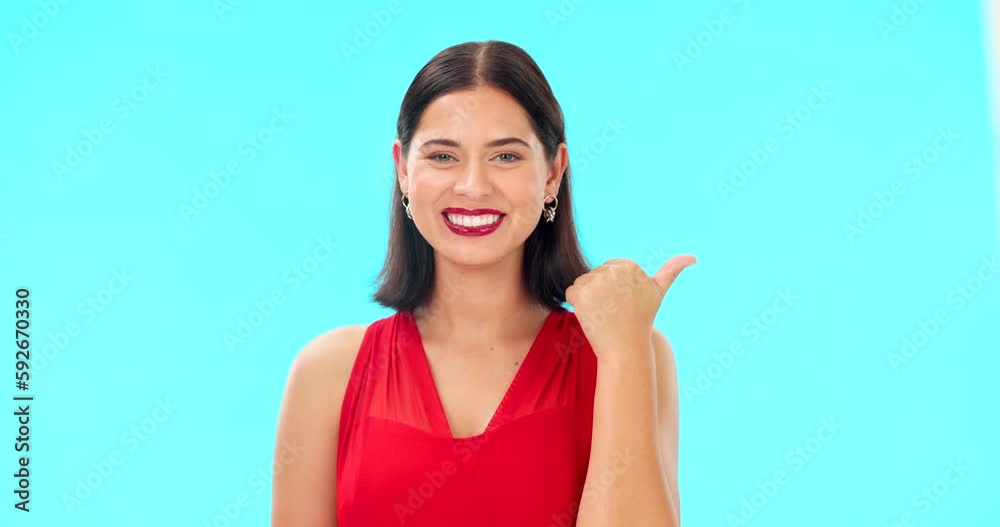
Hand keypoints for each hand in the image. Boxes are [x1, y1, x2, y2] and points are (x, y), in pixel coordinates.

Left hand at [564, 254, 695, 358]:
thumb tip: (693, 257)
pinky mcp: (580, 294)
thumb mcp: (658, 292)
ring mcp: (595, 282)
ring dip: (588, 299)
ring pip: (582, 284)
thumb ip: (672, 270)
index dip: (612, 288)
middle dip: (600, 292)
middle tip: (614, 310)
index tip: (623, 302)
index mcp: (628, 265)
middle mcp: (612, 270)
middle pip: (594, 275)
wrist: (626, 347)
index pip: (607, 269)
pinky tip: (592, 315)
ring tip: (605, 313)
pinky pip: (571, 293)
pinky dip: (577, 305)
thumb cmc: (642, 319)